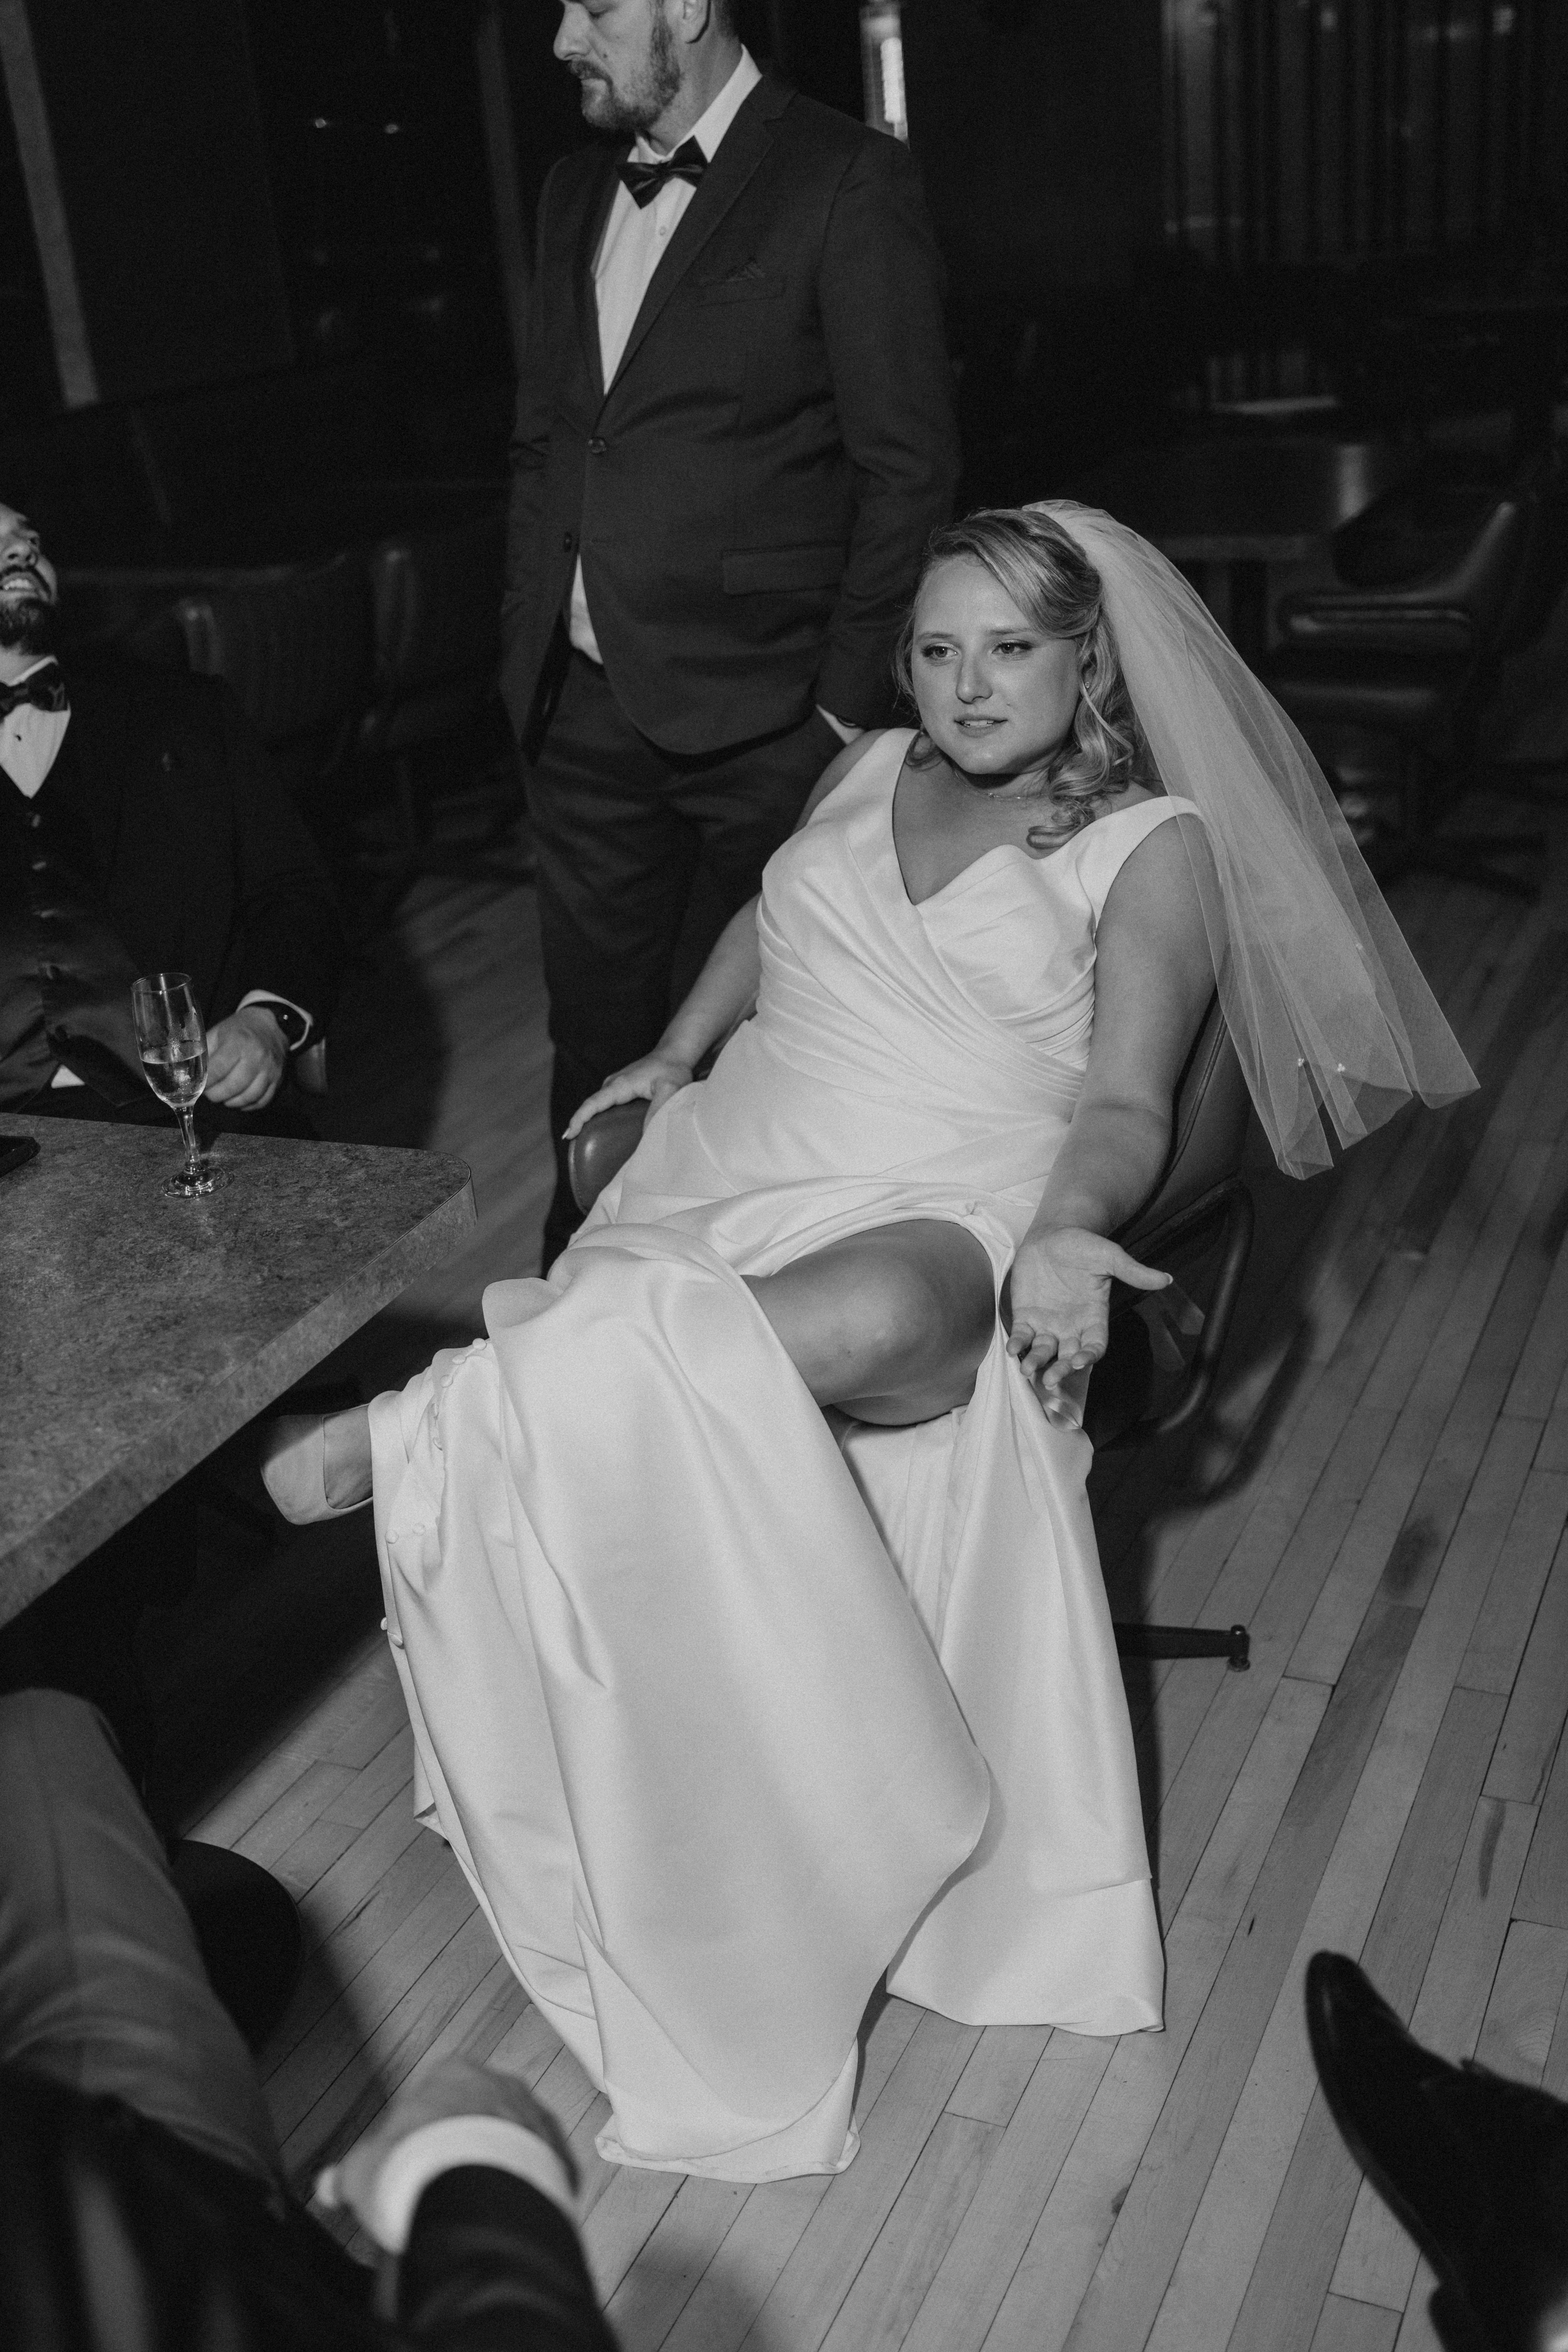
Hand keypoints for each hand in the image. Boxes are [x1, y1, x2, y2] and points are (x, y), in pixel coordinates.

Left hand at [204, 1007, 287, 1109]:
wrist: (271, 1025)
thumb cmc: (239, 1029)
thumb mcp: (218, 1033)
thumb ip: (204, 1052)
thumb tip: (190, 1073)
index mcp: (238, 1042)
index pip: (218, 1070)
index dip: (206, 1082)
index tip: (199, 1085)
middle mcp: (256, 1056)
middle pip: (233, 1087)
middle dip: (216, 1095)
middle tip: (209, 1093)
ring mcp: (270, 1069)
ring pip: (248, 1097)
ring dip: (231, 1101)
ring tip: (223, 1097)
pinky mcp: (279, 1079)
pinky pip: (262, 1100)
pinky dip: (248, 1105)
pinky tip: (238, 1099)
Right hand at [326, 2057, 575, 2254]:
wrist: (474, 2197)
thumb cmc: (420, 2170)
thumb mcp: (363, 2168)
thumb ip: (349, 2173)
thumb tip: (332, 2184)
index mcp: (452, 2072)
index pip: (434, 2097)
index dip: (419, 2134)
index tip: (412, 2162)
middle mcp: (500, 2086)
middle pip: (478, 2115)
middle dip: (461, 2146)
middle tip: (441, 2184)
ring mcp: (535, 2118)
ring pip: (514, 2140)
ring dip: (496, 2166)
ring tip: (470, 2203)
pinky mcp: (559, 2156)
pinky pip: (541, 2171)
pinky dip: (524, 2189)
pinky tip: (501, 2213)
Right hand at [563, 1052, 692, 1140]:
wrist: (675, 1053)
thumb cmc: (673, 1069)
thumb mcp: (670, 1089)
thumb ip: (658, 1109)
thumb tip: (647, 1133)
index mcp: (620, 1085)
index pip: (592, 1104)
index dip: (579, 1120)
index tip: (569, 1134)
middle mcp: (613, 1084)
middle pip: (590, 1106)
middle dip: (579, 1124)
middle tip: (573, 1146)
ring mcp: (616, 1085)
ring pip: (596, 1105)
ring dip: (588, 1121)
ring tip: (583, 1143)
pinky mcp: (622, 1088)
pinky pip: (605, 1104)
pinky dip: (598, 1116)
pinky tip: (600, 1129)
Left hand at [1005, 1226, 1169, 1417]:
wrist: (1054, 1233)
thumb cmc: (1085, 1245)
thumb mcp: (1110, 1256)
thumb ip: (1134, 1271)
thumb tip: (1166, 1278)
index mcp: (1094, 1317)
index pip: (1094, 1346)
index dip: (1088, 1357)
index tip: (1079, 1361)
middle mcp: (1071, 1327)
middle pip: (1068, 1358)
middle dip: (1060, 1371)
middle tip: (1051, 1379)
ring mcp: (1048, 1323)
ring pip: (1044, 1352)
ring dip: (1036, 1363)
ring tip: (1027, 1369)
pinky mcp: (1027, 1316)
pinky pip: (1022, 1337)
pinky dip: (1017, 1345)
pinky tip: (1012, 1349)